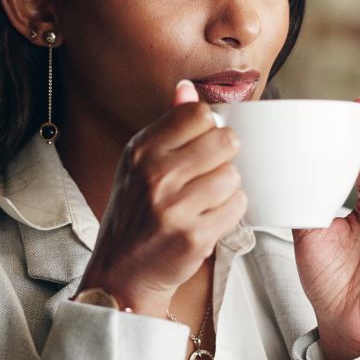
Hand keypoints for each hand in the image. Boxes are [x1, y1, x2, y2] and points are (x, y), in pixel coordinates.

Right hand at [79, 80, 245, 317]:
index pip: (198, 114)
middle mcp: (155, 175)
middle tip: (206, 175)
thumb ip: (168, 125)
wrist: (122, 271)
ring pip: (233, 175)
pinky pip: (237, 206)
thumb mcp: (140, 164)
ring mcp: (175, 207)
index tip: (201, 145)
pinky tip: (208, 219)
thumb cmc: (135, 214)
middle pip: (224, 140)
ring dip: (226, 188)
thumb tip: (187, 87)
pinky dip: (229, 213)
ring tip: (204, 201)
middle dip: (223, 158)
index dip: (208, 128)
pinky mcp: (195, 236)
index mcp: (141, 150)